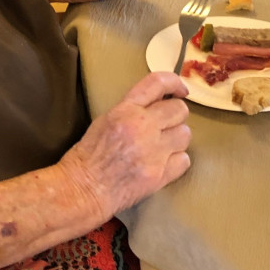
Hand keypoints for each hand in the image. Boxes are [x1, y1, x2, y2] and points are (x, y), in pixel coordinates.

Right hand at [60, 72, 190, 219]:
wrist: (85, 187)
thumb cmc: (90, 153)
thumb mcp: (106, 119)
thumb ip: (132, 109)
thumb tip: (157, 103)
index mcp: (125, 110)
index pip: (157, 83)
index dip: (174, 82)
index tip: (180, 90)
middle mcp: (142, 126)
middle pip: (179, 110)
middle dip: (174, 116)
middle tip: (164, 126)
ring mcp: (154, 151)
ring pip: (185, 134)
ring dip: (176, 139)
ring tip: (162, 146)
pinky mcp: (160, 174)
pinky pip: (184, 160)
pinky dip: (176, 161)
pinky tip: (162, 163)